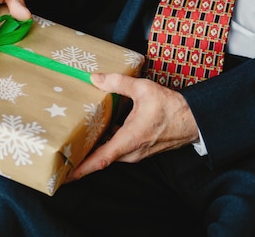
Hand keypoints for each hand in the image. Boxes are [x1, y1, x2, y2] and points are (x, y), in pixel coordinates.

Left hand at [66, 73, 199, 181]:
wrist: (194, 120)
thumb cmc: (171, 107)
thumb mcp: (144, 90)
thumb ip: (118, 83)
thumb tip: (95, 78)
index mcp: (129, 140)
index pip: (101, 160)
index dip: (82, 169)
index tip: (65, 176)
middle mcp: (131, 152)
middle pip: (100, 158)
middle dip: (80, 159)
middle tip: (60, 156)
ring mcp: (135, 152)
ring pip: (109, 153)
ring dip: (92, 151)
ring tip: (71, 144)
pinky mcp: (139, 149)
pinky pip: (117, 149)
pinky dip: (104, 144)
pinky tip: (95, 132)